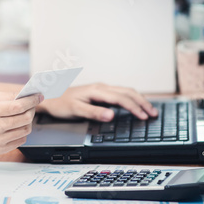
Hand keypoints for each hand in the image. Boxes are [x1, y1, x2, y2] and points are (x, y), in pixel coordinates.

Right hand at [0, 91, 43, 153]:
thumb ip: (6, 96)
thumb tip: (25, 95)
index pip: (18, 106)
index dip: (31, 100)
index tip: (39, 96)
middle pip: (25, 119)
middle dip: (32, 110)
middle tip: (31, 105)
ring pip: (25, 130)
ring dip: (28, 121)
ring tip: (22, 115)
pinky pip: (20, 140)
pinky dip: (22, 132)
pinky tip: (15, 126)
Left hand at [37, 83, 157, 121]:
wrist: (49, 96)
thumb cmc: (60, 104)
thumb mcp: (76, 110)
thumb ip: (94, 112)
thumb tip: (111, 115)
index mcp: (97, 90)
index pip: (122, 98)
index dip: (135, 107)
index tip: (145, 116)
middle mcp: (101, 87)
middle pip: (128, 92)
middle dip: (142, 102)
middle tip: (154, 113)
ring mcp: (101, 89)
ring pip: (125, 91)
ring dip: (139, 99)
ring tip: (149, 109)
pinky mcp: (99, 92)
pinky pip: (120, 93)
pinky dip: (131, 98)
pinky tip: (134, 104)